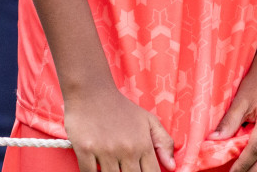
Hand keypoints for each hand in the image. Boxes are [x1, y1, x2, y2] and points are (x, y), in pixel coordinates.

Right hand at [62, 84, 176, 171]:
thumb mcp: (149, 121)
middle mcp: (126, 150)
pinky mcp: (85, 150)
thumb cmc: (122, 108)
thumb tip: (172, 167)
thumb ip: (163, 143)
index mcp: (143, 144)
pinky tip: (96, 168)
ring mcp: (105, 151)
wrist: (92, 92)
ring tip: (112, 167)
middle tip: (126, 169)